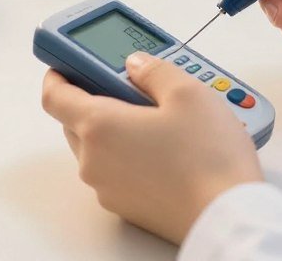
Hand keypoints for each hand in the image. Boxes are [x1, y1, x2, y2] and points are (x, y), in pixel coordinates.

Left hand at [41, 52, 262, 243]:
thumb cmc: (208, 159)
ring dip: (117, 130)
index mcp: (99, 127)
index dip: (58, 75)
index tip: (68, 65)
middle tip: (132, 87)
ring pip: (98, 148)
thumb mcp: (188, 92)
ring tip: (161, 119)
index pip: (54, 97)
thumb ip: (154, 70)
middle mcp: (94, 161)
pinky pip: (117, 172)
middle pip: (76, 122)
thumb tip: (136, 65)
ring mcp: (108, 188)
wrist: (227, 216)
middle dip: (96, 100)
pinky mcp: (127, 208)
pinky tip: (166, 150)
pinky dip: (130, 156)